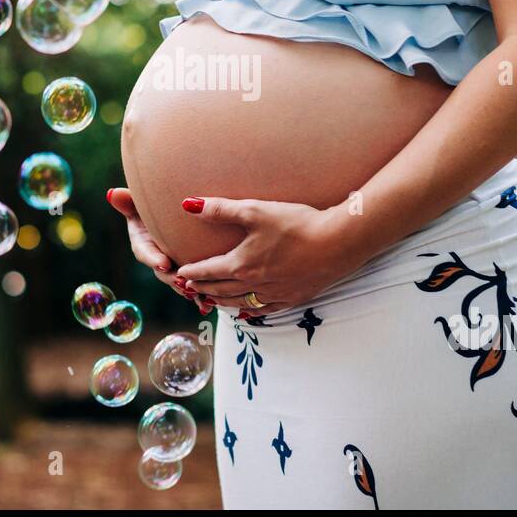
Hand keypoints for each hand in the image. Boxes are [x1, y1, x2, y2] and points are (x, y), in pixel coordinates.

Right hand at [106, 188, 208, 311]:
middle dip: (172, 278)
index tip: (163, 263)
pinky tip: (209, 305)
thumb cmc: (155, 203)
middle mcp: (156, 258)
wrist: (177, 212)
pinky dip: (200, 296)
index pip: (145, 252)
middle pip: (162, 271)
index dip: (153, 258)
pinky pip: (192, 285)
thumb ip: (129, 201)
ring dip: (187, 291)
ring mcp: (172, 267)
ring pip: (178, 282)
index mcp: (143, 243)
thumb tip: (112, 193)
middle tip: (182, 282)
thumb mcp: (141, 202)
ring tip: (197, 297)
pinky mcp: (187, 271)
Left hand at [174, 197, 360, 315]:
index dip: (192, 272)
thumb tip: (188, 205)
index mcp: (241, 265)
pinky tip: (247, 311)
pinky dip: (250, 310)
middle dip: (202, 288)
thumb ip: (221, 209)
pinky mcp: (294, 297)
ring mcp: (274, 293)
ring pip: (240, 302)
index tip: (179, 273)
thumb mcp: (255, 211)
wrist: (337, 242)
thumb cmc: (296, 224)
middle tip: (188, 288)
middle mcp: (254, 284)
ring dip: (221, 301)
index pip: (208, 271)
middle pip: (220, 289)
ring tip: (210, 300)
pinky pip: (265, 309)